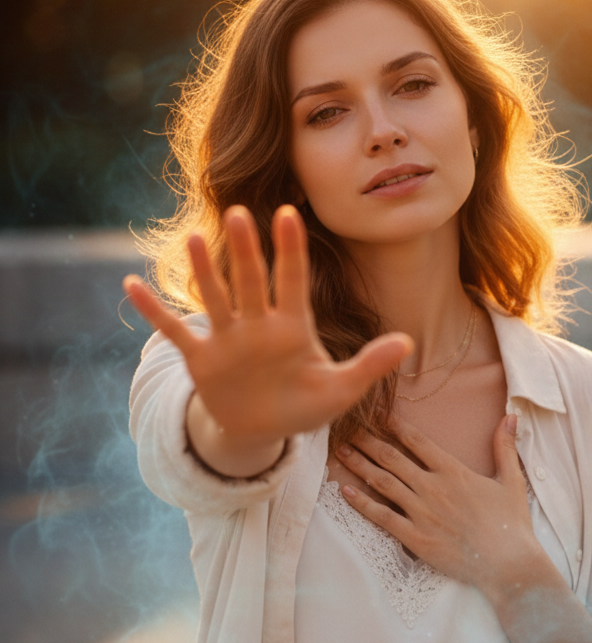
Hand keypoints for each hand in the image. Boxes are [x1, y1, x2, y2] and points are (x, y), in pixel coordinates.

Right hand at [124, 205, 411, 455]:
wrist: (264, 429)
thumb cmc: (305, 405)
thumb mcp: (341, 390)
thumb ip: (370, 365)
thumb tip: (409, 343)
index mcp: (293, 328)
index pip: (292, 281)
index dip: (290, 250)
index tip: (288, 213)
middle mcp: (259, 325)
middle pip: (251, 282)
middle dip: (244, 252)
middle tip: (238, 213)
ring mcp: (228, 339)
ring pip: (214, 298)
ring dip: (203, 272)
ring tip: (191, 239)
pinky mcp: (202, 359)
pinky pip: (175, 330)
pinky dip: (155, 312)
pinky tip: (131, 284)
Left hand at [334, 414, 543, 595]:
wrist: (509, 564)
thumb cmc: (511, 523)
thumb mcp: (512, 480)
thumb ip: (504, 447)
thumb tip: (511, 416)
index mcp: (453, 471)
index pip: (417, 441)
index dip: (395, 426)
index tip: (378, 416)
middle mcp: (432, 487)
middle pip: (392, 457)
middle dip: (368, 441)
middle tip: (348, 428)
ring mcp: (421, 512)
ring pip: (383, 482)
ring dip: (360, 465)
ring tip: (341, 452)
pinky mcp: (415, 538)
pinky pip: (382, 517)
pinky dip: (362, 504)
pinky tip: (346, 492)